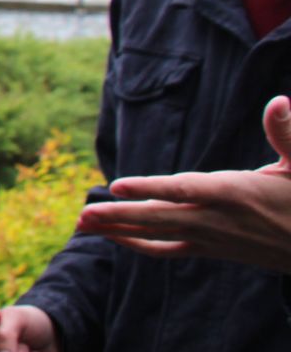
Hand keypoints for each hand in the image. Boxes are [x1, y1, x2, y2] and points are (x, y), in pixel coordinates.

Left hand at [77, 94, 290, 272]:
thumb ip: (286, 132)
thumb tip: (279, 101)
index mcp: (237, 192)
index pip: (185, 189)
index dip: (149, 188)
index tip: (116, 186)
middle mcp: (219, 218)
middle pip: (161, 217)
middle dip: (120, 216)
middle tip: (82, 214)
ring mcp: (212, 238)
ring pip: (158, 235)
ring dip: (119, 229)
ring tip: (82, 224)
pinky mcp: (212, 250)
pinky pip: (168, 249)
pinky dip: (140, 244)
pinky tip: (114, 237)